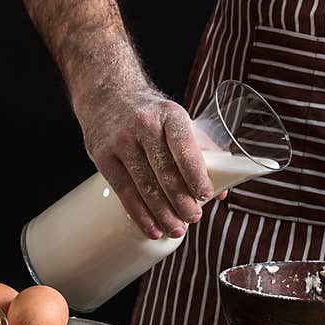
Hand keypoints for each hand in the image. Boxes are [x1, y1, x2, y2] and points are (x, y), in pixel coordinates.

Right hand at [74, 85, 214, 238]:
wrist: (107, 94)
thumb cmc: (152, 114)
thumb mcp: (178, 122)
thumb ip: (203, 152)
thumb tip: (222, 190)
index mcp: (169, 116)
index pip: (184, 147)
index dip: (195, 174)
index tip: (205, 195)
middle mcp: (143, 125)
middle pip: (165, 172)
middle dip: (181, 200)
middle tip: (193, 218)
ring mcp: (120, 141)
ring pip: (144, 185)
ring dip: (163, 213)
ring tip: (176, 230)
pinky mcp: (102, 156)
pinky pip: (124, 191)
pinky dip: (140, 214)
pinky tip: (152, 228)